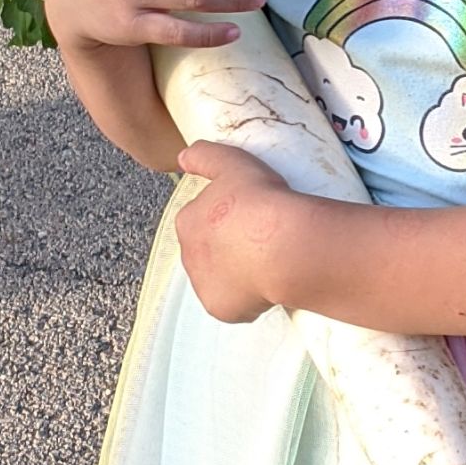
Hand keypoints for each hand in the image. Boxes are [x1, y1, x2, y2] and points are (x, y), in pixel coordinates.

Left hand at [173, 139, 298, 322]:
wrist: (284, 246)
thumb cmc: (261, 201)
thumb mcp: (232, 163)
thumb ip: (204, 156)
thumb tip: (181, 157)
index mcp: (187, 221)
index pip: (203, 219)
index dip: (227, 218)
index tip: (250, 216)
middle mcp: (188, 255)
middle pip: (208, 251)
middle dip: (228, 248)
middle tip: (260, 240)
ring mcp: (203, 285)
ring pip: (219, 278)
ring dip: (235, 273)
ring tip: (266, 262)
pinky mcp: (220, 308)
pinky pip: (232, 304)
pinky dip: (246, 298)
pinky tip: (266, 284)